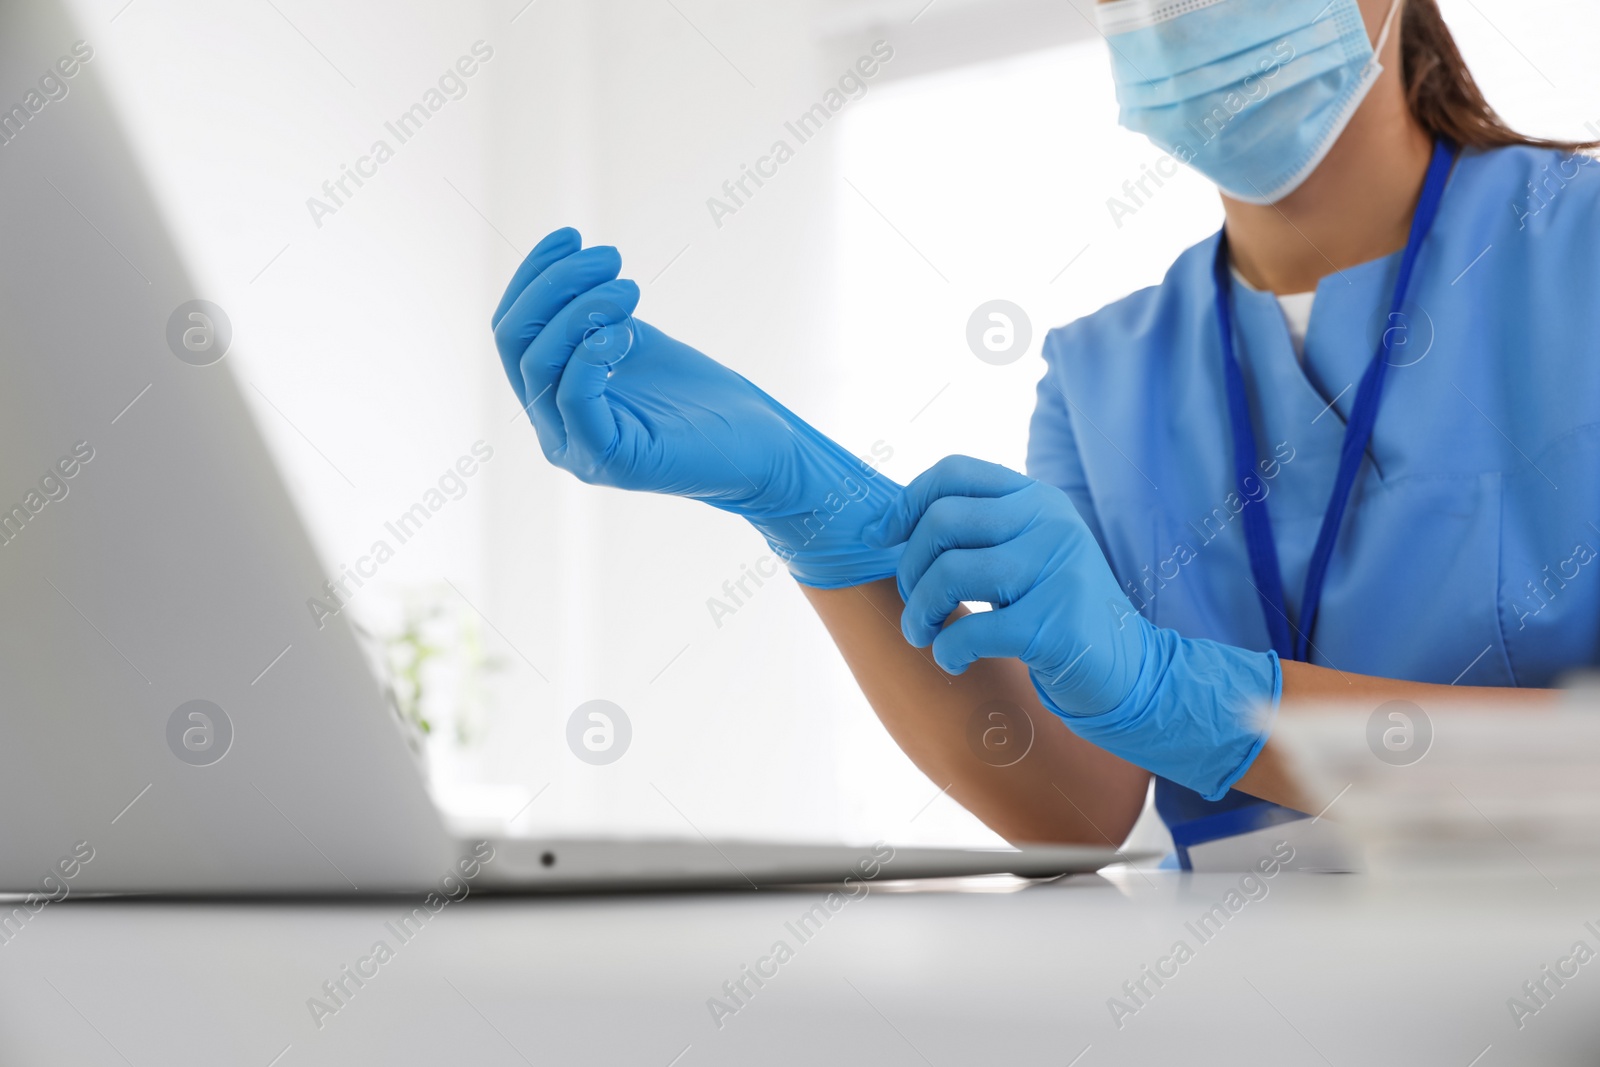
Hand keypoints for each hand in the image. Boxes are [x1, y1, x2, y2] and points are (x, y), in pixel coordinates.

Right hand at [491, 228, 900, 587]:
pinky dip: (589, 354)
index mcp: (549, 397)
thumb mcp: (630, 341)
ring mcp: (573, 448)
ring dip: (580, 310)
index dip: (533, 275)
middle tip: (609, 255)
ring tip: (629, 287)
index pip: (512, 328)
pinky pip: (573, 398)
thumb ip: (591, 317)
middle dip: (554, 285)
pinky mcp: (607, 461)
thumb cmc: (696, 397)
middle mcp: (550, 426)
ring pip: (538, 365)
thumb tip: (566, 267)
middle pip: (514, 342)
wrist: (755, 447)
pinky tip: (624, 331)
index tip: (571, 234)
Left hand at [864, 455, 1280, 799]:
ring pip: (949, 573)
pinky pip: (970, 630)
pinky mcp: (1056, 623)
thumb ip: (973, 533)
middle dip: (909, 569)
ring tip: (923, 636)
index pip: (955, 472)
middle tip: (915, 606)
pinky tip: (953, 660)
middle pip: (942, 521)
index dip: (906, 503)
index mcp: (1036, 498)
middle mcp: (1050, 523)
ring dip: (919, 614)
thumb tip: (882, 527)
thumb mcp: (1022, 555)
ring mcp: (1057, 569)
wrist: (1129, 668)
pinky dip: (946, 651)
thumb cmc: (1055, 612)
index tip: (880, 539)